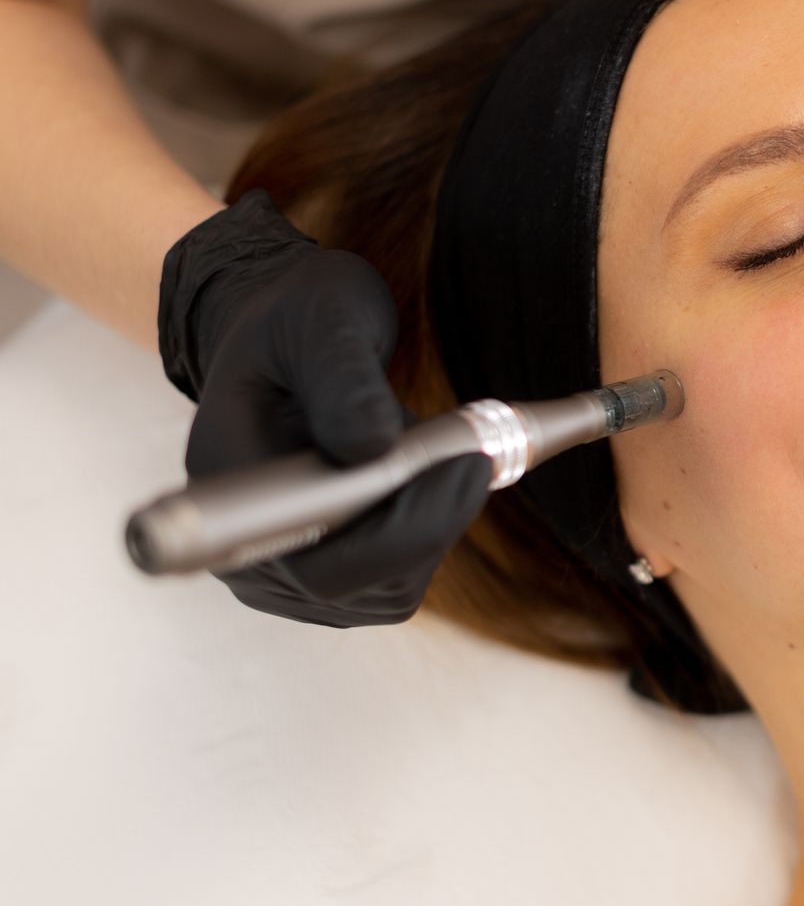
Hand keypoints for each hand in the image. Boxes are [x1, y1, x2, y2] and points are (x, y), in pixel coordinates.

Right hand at [156, 189, 492, 625]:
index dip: (398, 532)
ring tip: (430, 449)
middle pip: (361, 585)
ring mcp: (284, 570)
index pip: (311, 559)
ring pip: (391, 588)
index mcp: (225, 481)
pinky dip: (430, 528)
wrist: (292, 339)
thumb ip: (343, 378)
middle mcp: (244, 544)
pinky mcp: (325, 574)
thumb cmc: (300, 317)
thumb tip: (372, 448)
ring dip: (434, 521)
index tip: (466, 465)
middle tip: (476, 454)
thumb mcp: (322, 318)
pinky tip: (426, 475)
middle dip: (432, 520)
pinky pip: (399, 579)